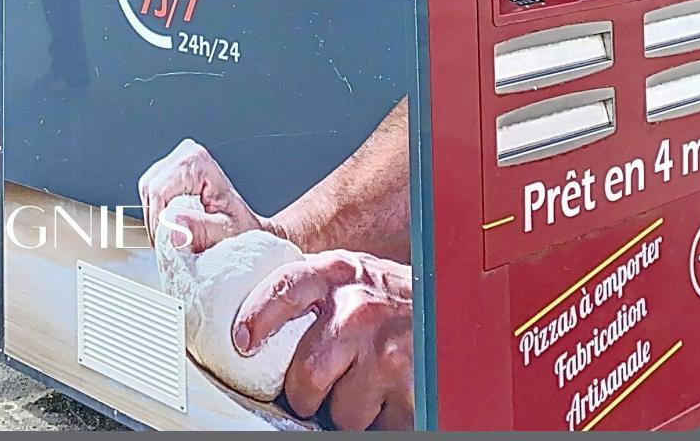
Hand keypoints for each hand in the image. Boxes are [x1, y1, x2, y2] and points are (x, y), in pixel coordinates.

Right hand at [137, 139, 264, 252]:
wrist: (244, 226)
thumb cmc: (239, 228)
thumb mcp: (225, 232)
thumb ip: (200, 229)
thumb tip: (172, 223)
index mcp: (198, 161)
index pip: (159, 190)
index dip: (157, 220)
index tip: (166, 244)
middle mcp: (185, 153)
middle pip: (150, 189)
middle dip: (155, 220)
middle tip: (168, 245)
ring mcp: (176, 160)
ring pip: (147, 192)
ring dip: (155, 219)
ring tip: (172, 238)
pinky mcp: (169, 172)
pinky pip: (150, 194)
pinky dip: (157, 215)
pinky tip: (172, 227)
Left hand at [235, 251, 413, 430]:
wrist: (457, 306)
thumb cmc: (397, 297)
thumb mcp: (354, 276)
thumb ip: (317, 293)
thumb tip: (257, 331)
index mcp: (339, 274)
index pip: (285, 289)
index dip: (259, 316)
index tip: (243, 341)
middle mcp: (359, 309)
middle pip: (305, 375)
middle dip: (308, 394)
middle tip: (323, 387)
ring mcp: (384, 350)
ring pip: (341, 411)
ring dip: (350, 409)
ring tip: (369, 383)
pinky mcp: (409, 387)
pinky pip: (377, 425)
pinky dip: (383, 418)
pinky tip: (392, 393)